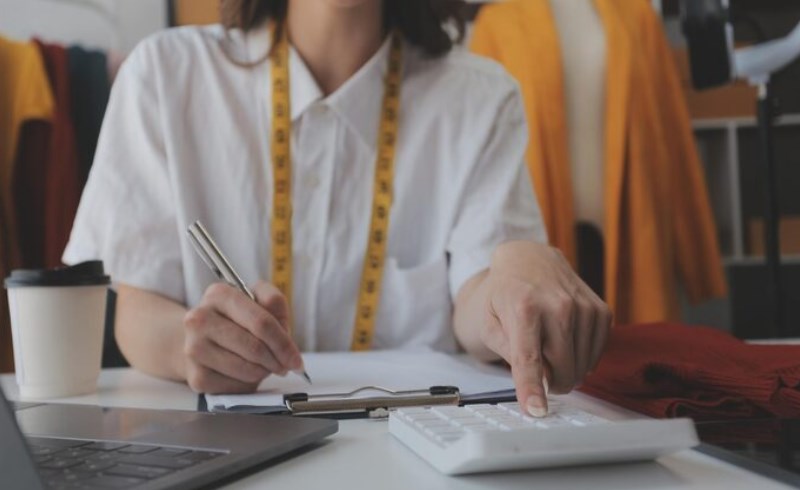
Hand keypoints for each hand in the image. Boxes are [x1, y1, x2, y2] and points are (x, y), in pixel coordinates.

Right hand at [182, 281, 302, 393]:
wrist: (201, 340)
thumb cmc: (236, 319)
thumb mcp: (258, 299)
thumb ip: (274, 303)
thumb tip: (284, 333)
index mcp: (218, 295)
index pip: (262, 322)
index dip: (284, 343)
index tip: (296, 358)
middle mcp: (199, 320)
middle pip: (255, 348)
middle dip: (277, 360)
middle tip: (285, 365)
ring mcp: (194, 349)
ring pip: (247, 369)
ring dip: (264, 371)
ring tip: (264, 365)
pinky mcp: (196, 377)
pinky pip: (236, 387)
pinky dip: (248, 383)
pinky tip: (245, 373)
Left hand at [480, 242, 611, 416]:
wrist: (528, 260)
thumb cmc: (504, 295)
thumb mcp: (489, 323)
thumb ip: (509, 353)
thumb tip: (535, 383)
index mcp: (523, 308)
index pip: (529, 359)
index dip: (532, 389)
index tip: (536, 411)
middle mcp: (558, 305)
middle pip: (562, 368)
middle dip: (552, 383)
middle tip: (541, 376)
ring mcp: (583, 306)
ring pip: (582, 364)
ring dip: (567, 370)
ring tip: (550, 351)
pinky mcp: (600, 309)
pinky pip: (597, 351)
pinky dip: (583, 357)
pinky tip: (568, 344)